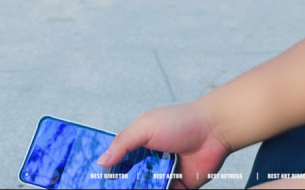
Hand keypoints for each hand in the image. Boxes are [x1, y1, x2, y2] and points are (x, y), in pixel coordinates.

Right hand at [97, 101, 230, 188]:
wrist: (214, 131)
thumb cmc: (180, 122)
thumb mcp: (146, 126)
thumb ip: (123, 142)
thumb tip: (101, 161)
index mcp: (139, 144)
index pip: (116, 161)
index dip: (105, 172)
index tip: (91, 180)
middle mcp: (148, 161)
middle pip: (126, 181)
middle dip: (117, 186)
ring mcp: (162, 176)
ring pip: (142, 189)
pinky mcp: (177, 189)